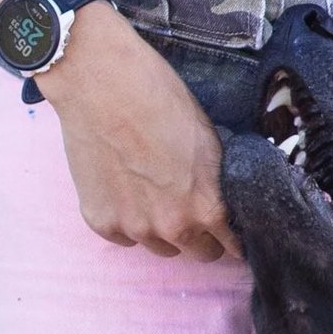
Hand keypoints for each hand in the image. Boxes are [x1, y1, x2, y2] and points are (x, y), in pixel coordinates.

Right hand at [37, 0, 238, 260]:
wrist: (100, 80)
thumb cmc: (159, 95)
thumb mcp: (206, 136)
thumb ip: (214, 179)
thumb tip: (221, 198)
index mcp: (207, 205)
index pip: (232, 244)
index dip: (233, 233)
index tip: (229, 226)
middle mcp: (172, 226)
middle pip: (198, 252)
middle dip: (200, 233)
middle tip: (191, 204)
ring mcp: (133, 227)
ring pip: (159, 246)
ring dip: (162, 227)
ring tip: (153, 190)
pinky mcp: (99, 221)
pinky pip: (123, 235)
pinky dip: (127, 218)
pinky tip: (123, 185)